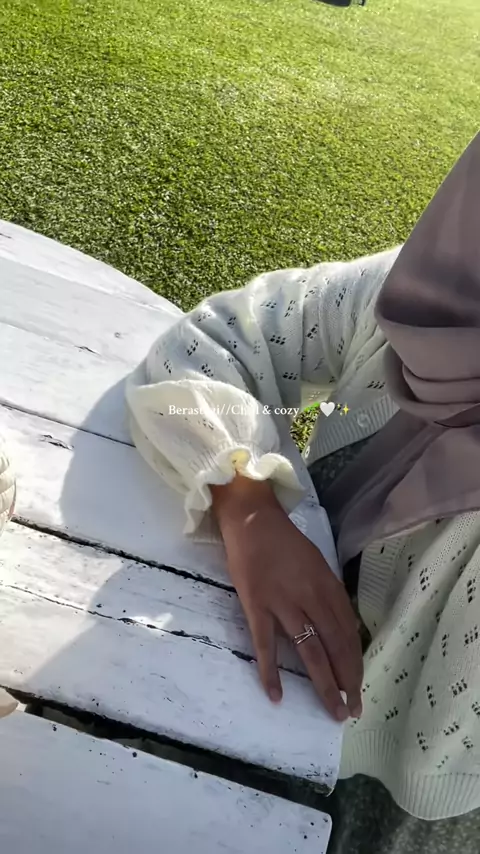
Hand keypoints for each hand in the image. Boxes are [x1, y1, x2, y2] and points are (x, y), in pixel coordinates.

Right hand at [211, 477, 362, 721]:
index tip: (358, 688)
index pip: (348, 633)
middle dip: (346, 682)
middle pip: (335, 646)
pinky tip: (276, 696)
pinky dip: (271, 672)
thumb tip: (340, 627)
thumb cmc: (284, 542)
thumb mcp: (316, 564)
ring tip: (331, 711)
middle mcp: (312, 597)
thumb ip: (327, 594)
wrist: (252, 518)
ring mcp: (284, 603)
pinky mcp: (256, 605)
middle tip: (351, 711)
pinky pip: (265, 645)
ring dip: (323, 684)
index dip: (355, 663)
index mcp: (328, 587)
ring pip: (310, 651)